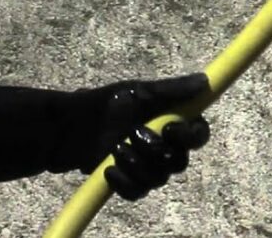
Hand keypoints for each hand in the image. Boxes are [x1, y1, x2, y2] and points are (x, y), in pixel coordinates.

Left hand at [0, 73, 210, 187]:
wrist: (66, 128)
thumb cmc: (102, 104)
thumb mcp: (136, 92)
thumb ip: (171, 90)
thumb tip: (205, 80)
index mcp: (172, 122)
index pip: (198, 135)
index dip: (191, 136)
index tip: (171, 128)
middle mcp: (164, 146)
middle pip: (180, 162)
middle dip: (157, 152)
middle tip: (132, 137)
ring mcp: (147, 167)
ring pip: (159, 179)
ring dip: (138, 165)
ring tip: (114, 151)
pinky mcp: (128, 183)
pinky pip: (138, 192)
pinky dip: (125, 182)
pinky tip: (108, 170)